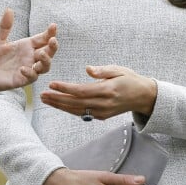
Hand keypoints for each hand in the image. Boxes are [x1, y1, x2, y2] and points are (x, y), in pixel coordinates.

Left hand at [0, 9, 57, 107]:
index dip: (50, 33)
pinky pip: (32, 77)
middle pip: (48, 52)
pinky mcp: (21, 80)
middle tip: (52, 40)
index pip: (42, 38)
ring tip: (41, 54)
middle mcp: (29, 57)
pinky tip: (23, 68)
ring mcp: (27, 69)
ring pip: (45, 66)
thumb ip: (4, 27)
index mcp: (26, 46)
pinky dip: (30, 72)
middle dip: (53, 47)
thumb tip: (9, 9)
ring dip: (46, 60)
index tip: (53, 26)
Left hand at [40, 65, 156, 119]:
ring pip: (77, 110)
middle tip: (42, 95)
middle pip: (76, 103)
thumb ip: (103, 70)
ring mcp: (102, 112)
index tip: (52, 84)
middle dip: (57, 99)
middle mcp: (103, 104)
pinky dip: (69, 110)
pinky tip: (59, 104)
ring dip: (60, 106)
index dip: (65, 89)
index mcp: (107, 90)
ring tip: (46, 100)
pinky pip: (82, 113)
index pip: (81, 91)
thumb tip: (88, 69)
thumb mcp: (119, 69)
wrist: (143, 96)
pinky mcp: (101, 116)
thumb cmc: (130, 79)